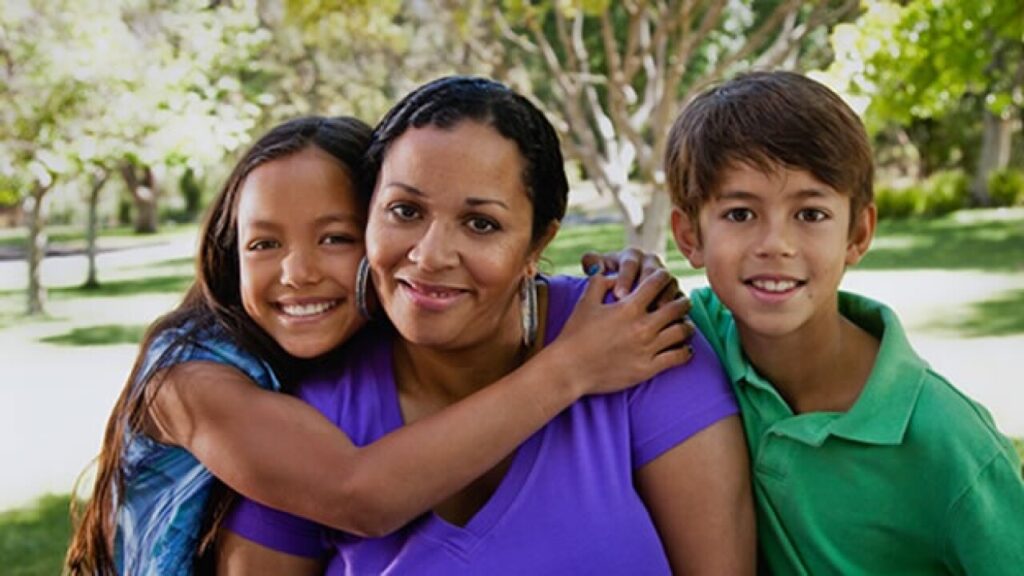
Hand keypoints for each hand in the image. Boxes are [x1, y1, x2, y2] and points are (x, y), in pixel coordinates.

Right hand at [553, 269, 694, 395]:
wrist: (569, 369)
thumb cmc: (575, 334)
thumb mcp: (585, 302)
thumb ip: (600, 281)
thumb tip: (612, 271)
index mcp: (628, 307)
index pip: (657, 283)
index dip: (664, 276)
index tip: (665, 279)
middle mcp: (642, 326)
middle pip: (677, 306)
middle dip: (682, 300)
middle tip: (682, 301)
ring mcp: (647, 348)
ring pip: (682, 331)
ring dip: (687, 325)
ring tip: (685, 324)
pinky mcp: (648, 369)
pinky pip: (678, 357)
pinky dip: (685, 350)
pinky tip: (683, 348)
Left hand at [580, 248, 681, 305]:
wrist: (622, 293)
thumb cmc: (607, 280)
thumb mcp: (598, 269)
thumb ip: (593, 263)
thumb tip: (595, 268)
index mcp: (632, 256)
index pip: (630, 263)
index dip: (625, 278)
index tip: (618, 295)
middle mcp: (651, 263)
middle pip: (654, 271)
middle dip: (646, 287)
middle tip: (638, 304)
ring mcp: (665, 278)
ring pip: (670, 283)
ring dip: (664, 297)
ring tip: (654, 312)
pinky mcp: (675, 293)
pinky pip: (679, 298)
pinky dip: (675, 309)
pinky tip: (667, 321)